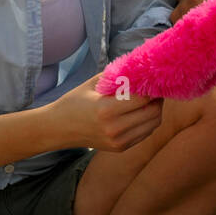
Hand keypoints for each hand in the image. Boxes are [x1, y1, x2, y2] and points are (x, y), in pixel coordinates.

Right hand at [48, 74, 163, 151]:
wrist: (58, 128)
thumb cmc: (75, 102)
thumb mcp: (94, 84)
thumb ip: (119, 76)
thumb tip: (142, 66)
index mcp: (106, 110)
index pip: (143, 98)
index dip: (153, 87)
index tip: (155, 79)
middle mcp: (114, 128)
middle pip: (153, 113)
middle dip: (158, 99)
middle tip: (155, 89)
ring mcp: (118, 141)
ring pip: (153, 124)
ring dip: (156, 110)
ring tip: (149, 99)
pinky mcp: (120, 148)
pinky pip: (145, 133)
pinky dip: (148, 121)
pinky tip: (141, 112)